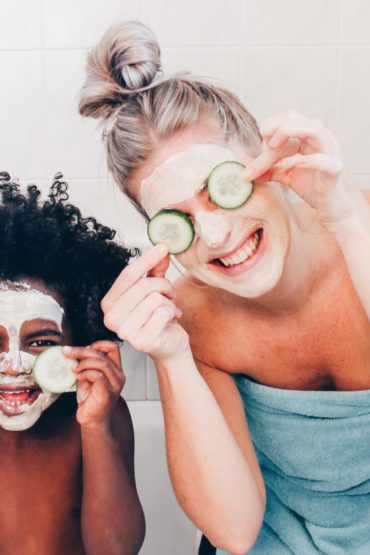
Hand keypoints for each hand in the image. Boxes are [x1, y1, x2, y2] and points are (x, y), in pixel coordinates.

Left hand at [63, 341, 124, 427]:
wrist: (92, 421)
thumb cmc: (90, 400)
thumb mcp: (87, 377)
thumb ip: (85, 365)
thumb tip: (72, 352)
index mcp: (116, 369)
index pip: (113, 347)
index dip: (97, 344)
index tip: (82, 348)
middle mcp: (119, 375)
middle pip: (103, 353)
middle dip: (82, 350)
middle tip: (67, 352)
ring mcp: (115, 384)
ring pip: (101, 363)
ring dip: (83, 362)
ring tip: (73, 368)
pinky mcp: (108, 392)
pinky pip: (98, 376)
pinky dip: (86, 373)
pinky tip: (79, 377)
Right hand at [101, 244, 189, 361]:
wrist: (169, 346)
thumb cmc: (158, 318)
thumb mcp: (155, 290)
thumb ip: (155, 270)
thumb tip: (161, 249)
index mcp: (108, 303)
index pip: (128, 275)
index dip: (147, 259)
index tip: (163, 247)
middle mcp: (111, 318)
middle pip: (143, 286)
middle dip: (163, 285)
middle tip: (171, 293)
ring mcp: (125, 332)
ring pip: (155, 299)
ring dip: (169, 302)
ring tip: (168, 310)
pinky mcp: (142, 341)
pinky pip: (163, 312)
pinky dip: (173, 312)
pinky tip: (171, 320)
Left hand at [244, 111, 355, 230]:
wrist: (336, 210)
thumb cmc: (316, 189)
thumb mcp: (289, 176)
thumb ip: (271, 170)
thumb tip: (247, 174)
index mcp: (308, 138)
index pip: (286, 120)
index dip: (269, 128)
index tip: (259, 148)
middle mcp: (320, 140)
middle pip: (296, 119)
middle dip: (275, 127)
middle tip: (264, 146)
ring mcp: (330, 153)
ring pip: (314, 129)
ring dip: (290, 132)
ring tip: (272, 147)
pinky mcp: (335, 172)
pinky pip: (326, 161)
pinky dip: (311, 160)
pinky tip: (297, 164)